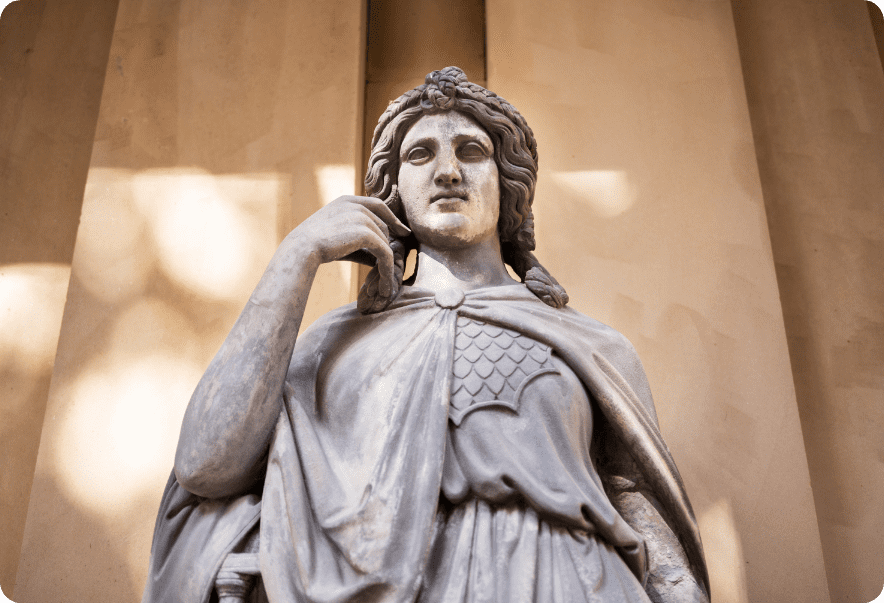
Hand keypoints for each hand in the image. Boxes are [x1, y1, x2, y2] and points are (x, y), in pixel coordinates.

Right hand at [286, 190, 410, 297]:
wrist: (301, 249)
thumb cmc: (314, 246)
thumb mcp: (337, 238)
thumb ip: (358, 243)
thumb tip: (377, 257)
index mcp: (348, 201)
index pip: (378, 205)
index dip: (392, 219)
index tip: (402, 231)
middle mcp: (357, 205)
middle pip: (384, 226)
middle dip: (389, 244)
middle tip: (392, 264)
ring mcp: (362, 217)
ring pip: (385, 241)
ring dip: (386, 261)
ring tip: (385, 279)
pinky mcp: (366, 233)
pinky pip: (385, 253)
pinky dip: (388, 269)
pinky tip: (386, 284)